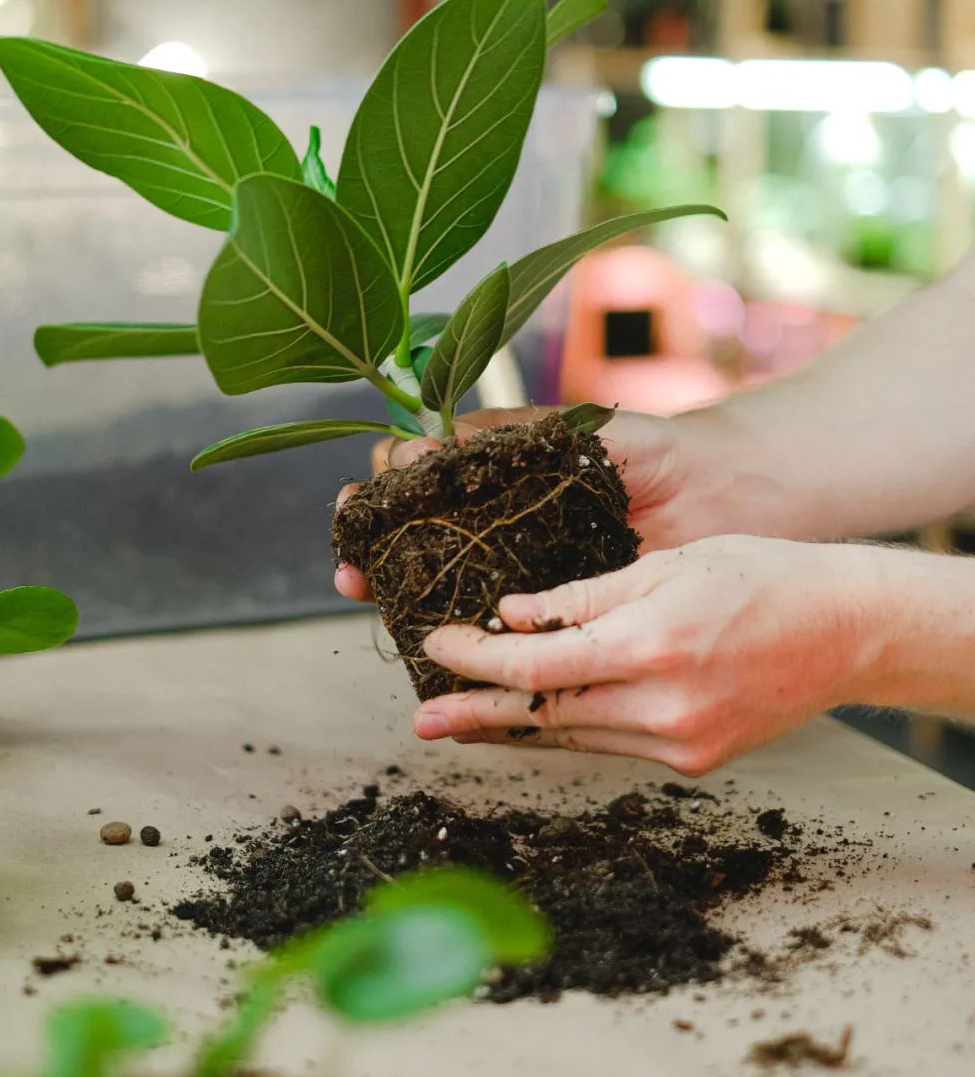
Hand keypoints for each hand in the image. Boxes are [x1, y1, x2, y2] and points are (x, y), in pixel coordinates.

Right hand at [333, 402, 770, 602]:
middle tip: (350, 563)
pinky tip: (428, 646)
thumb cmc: (657, 451)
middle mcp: (500, 530)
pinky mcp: (561, 618)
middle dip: (369, 552)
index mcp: (497, 480)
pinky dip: (463, 645)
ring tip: (366, 594)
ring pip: (444, 592)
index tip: (359, 500)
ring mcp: (525, 576)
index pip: (417, 485)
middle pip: (413, 544)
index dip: (379, 494)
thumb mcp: (576, 431)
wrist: (727, 494)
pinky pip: (503, 636)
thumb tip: (432, 439)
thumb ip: (510, 431)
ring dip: (395, 597)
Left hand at [411, 536, 882, 774]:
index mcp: (650, 647)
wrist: (845, 630)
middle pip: (545, 715)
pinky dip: (570, 728)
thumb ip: (584, 596)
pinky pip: (611, 743)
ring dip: (516, 727)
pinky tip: (537, 718)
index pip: (537, 665)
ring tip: (463, 720)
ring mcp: (680, 744)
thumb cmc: (759, 576)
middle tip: (422, 719)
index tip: (436, 645)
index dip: (477, 661)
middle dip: (478, 715)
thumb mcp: (666, 565)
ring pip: (575, 736)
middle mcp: (662, 708)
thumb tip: (512, 615)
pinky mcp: (694, 761)